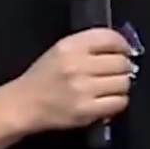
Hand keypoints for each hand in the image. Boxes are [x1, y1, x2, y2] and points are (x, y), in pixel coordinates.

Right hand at [10, 27, 132, 132]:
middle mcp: (77, 65)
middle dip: (123, 67)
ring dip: (121, 85)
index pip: (110, 38)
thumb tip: (123, 49)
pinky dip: (118, 101)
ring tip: (110, 87)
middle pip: (121, 62)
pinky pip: (119, 102)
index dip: (123, 44)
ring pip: (123, 83)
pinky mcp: (86, 110)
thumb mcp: (61, 50)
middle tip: (117, 72)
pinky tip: (107, 100)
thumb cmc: (44, 76)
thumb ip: (89, 45)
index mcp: (70, 46)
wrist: (25, 103)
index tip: (124, 51)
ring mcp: (83, 89)